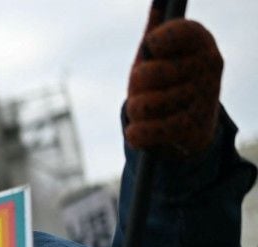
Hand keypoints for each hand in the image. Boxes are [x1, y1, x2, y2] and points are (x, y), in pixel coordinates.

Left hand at [124, 5, 221, 156]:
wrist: (187, 129)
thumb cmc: (166, 84)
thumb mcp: (158, 56)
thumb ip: (156, 32)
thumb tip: (158, 3)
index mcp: (202, 42)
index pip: (176, 30)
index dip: (156, 42)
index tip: (152, 49)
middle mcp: (209, 68)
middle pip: (143, 75)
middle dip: (136, 87)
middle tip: (150, 90)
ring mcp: (205, 100)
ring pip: (140, 106)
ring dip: (137, 112)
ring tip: (154, 112)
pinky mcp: (194, 132)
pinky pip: (140, 132)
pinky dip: (136, 135)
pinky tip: (148, 132)